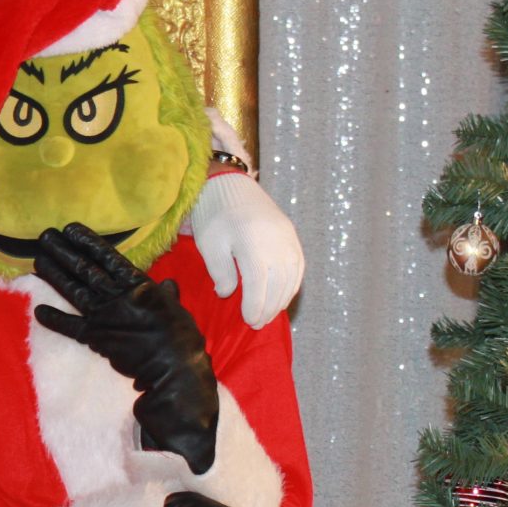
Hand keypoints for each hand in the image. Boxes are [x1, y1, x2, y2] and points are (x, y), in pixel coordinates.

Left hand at [32, 224, 219, 474]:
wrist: (173, 367)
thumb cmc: (180, 337)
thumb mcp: (177, 308)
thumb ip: (167, 295)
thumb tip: (167, 284)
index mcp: (137, 283)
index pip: (107, 256)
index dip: (86, 241)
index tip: (69, 229)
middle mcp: (116, 295)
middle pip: (84, 269)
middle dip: (63, 251)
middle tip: (44, 237)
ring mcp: (103, 316)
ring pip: (73, 290)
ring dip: (53, 275)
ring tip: (37, 260)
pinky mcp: (95, 338)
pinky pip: (69, 327)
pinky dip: (53, 319)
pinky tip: (37, 311)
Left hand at [188, 166, 303, 329]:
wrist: (228, 182)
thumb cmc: (213, 213)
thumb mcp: (209, 244)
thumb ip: (220, 271)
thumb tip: (228, 294)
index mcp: (253, 243)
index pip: (259, 284)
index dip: (255, 306)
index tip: (248, 320)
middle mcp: (276, 241)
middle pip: (278, 284)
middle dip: (269, 308)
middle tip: (257, 324)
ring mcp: (288, 236)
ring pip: (291, 277)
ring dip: (282, 299)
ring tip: (269, 314)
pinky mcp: (292, 233)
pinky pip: (298, 265)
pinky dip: (292, 284)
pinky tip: (282, 295)